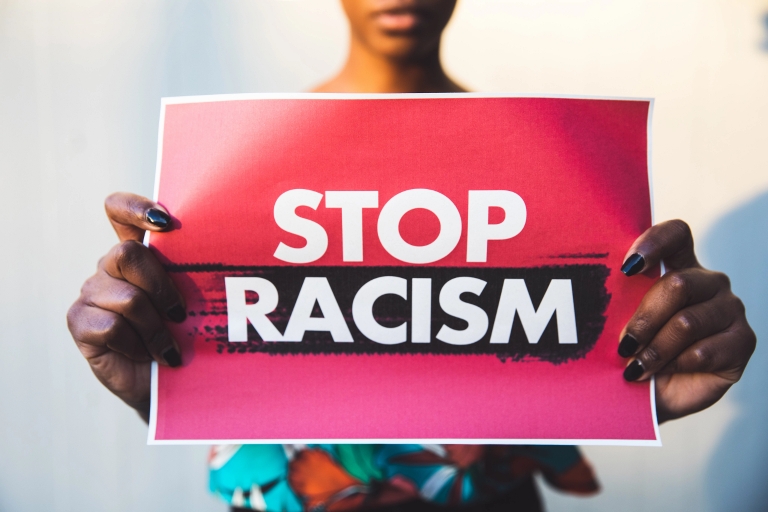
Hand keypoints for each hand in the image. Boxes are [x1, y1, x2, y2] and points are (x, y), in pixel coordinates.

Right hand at [66, 193, 185, 420]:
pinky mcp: (79, 321)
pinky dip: (138, 344)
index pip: (120, 211)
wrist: (170, 384)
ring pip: (127, 298)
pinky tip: (147, 355)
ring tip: (169, 346)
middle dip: (162, 287)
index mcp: (139, 252)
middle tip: (180, 315)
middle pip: (127, 254)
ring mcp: (92, 292)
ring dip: (156, 328)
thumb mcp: (196, 301)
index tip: (165, 222)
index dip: (135, 207)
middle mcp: (111, 266)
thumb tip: (224, 250)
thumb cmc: (187, 337)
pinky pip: (111, 325)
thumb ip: (194, 273)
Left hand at [618, 220, 755, 422]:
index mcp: (679, 266)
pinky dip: (675, 365)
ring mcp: (730, 309)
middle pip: (677, 284)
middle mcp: (709, 282)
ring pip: (686, 322)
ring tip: (636, 366)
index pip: (675, 234)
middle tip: (624, 344)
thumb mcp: (622, 321)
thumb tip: (598, 299)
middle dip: (644, 319)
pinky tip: (664, 373)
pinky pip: (704, 351)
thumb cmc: (634, 351)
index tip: (626, 268)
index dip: (653, 243)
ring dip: (655, 349)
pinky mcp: (743, 341)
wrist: (654, 394)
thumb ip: (618, 301)